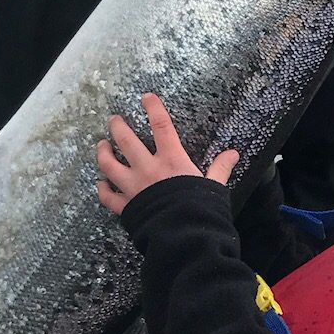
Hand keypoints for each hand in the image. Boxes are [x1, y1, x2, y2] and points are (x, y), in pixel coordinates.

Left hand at [95, 92, 238, 215]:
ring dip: (103, 153)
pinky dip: (102, 189)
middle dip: (117, 127)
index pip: (161, 126)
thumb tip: (233, 153)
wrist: (182, 236)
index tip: (146, 97)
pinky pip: (108, 196)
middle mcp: (147, 169)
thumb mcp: (213, 186)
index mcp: (171, 160)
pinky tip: (100, 184)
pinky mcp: (126, 207)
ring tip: (101, 145)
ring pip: (109, 165)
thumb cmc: (200, 209)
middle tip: (113, 120)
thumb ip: (220, 168)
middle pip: (126, 141)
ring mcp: (133, 187)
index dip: (153, 108)